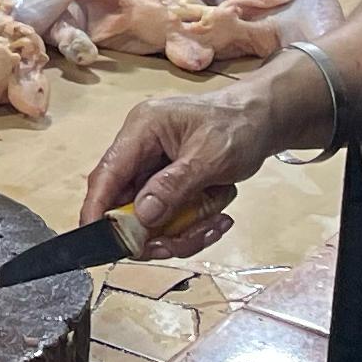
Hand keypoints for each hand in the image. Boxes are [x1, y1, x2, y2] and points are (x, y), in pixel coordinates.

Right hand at [78, 65, 313, 252]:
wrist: (265, 120)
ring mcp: (154, 169)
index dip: (97, 208)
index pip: (107, 173)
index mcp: (142, 130)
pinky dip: (193, 224)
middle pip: (128, 204)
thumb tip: (142, 216)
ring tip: (217, 218)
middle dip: (156, 230)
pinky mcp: (168, 184)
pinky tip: (218, 216)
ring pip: (151, 218)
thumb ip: (175, 186)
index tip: (96, 241)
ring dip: (184, 228)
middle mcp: (141, 149)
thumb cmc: (239, 126)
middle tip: (184, 241)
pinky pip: (170, 217)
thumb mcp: (211, 157)